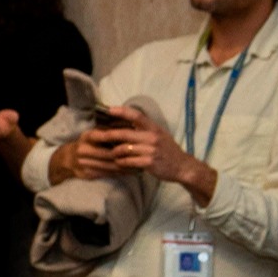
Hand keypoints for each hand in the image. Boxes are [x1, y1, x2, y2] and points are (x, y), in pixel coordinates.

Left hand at [82, 105, 216, 202]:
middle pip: (124, 134)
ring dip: (114, 152)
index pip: (137, 116)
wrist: (182, 167)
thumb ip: (143, 129)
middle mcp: (152, 137)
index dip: (122, 111)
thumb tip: (121, 123)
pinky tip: (119, 163)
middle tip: (95, 136)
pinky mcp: (149, 162)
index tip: (109, 110)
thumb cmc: (167, 150)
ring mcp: (151, 150)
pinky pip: (128, 161)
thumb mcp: (159, 135)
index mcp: (154, 128)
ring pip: (123, 149)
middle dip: (107, 135)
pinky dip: (121, 162)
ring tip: (112, 154)